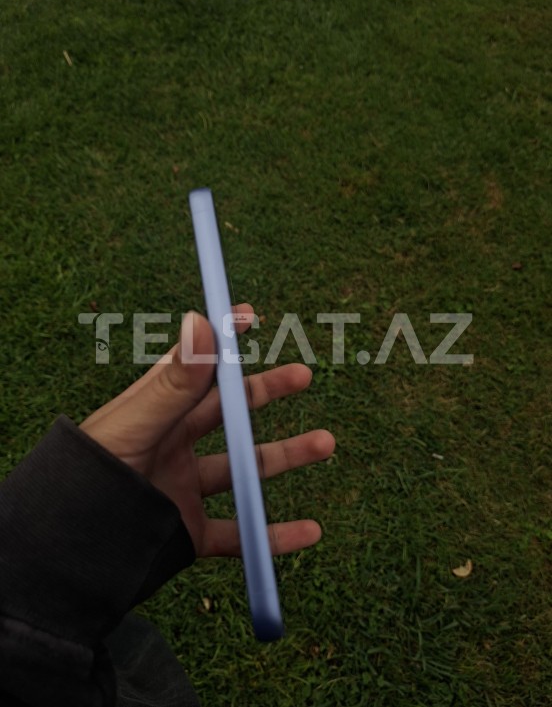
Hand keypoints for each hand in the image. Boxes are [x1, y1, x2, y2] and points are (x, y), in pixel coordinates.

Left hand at [80, 305, 334, 557]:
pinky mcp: (189, 533)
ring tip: (327, 443)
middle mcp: (175, 446)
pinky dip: (275, 536)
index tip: (249, 316)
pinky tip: (310, 531)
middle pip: (230, 413)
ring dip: (287, 457)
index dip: (223, 340)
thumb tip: (202, 320)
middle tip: (303, 375)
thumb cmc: (91, 480)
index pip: (198, 368)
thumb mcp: (135, 427)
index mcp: (158, 414)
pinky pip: (240, 534)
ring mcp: (184, 490)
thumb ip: (173, 383)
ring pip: (245, 471)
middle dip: (267, 392)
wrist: (67, 555)